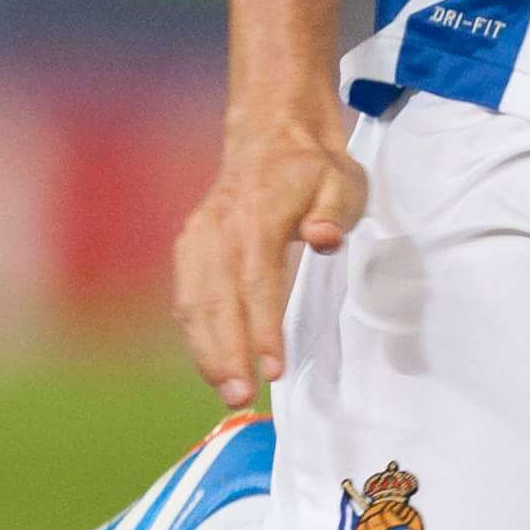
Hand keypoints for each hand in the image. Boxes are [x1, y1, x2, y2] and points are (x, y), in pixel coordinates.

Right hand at [172, 101, 367, 407]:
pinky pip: (186, 294)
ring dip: (206, 349)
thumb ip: (335, 210)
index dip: (262, 327)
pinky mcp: (191, 245)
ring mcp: (199, 234)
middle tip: (242, 396)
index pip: (257, 279)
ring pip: (193, 300)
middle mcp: (220, 226)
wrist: (271, 133)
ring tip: (227, 390)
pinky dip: (195, 332)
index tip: (274, 367)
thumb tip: (322, 238)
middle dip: (226, 351)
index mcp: (258, 211)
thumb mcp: (343, 179)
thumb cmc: (314, 167)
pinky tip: (212, 363)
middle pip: (215, 297)